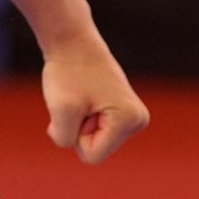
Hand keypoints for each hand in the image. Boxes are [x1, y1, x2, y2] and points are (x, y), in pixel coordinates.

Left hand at [40, 39, 149, 165]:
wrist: (71, 42)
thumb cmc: (67, 72)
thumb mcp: (60, 110)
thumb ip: (64, 139)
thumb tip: (72, 142)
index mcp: (131, 120)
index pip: (91, 156)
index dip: (75, 134)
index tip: (78, 105)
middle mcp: (138, 120)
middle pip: (95, 150)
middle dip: (78, 129)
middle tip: (78, 99)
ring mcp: (132, 116)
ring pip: (93, 141)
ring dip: (78, 123)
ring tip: (81, 96)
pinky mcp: (121, 112)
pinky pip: (93, 131)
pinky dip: (81, 117)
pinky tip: (85, 96)